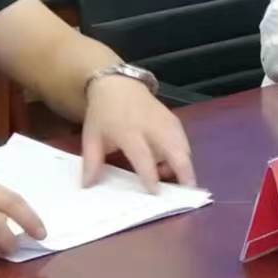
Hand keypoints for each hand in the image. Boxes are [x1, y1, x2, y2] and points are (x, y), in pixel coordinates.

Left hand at [79, 75, 194, 190]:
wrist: (118, 85)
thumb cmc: (103, 114)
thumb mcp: (92, 137)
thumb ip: (92, 162)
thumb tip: (88, 186)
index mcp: (129, 131)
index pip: (143, 155)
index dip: (150, 173)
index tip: (155, 191)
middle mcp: (152, 127)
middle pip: (174, 149)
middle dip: (184, 171)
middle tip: (189, 191)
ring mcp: (166, 122)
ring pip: (184, 146)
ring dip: (185, 165)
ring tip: (182, 182)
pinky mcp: (174, 120)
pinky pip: (183, 141)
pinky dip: (184, 155)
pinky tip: (176, 166)